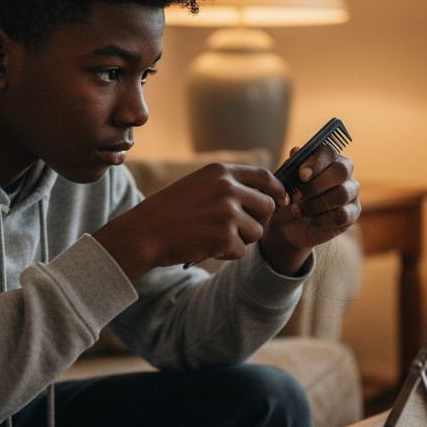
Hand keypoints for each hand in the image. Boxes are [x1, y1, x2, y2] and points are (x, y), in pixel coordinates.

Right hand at [92, 163, 288, 278]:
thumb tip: (266, 195)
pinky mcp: (224, 237)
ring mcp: (227, 213)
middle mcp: (227, 188)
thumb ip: (228, 185)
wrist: (145, 232)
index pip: (265, 177)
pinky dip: (227, 253)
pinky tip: (206, 246)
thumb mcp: (199, 185)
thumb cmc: (171, 210)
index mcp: (221, 172)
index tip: (281, 201)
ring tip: (214, 236)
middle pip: (267, 207)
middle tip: (239, 229)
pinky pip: (241, 250)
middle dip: (259, 220)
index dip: (278, 190)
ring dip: (241, 239)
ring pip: (257, 231)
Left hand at [259, 145, 359, 273]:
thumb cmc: (287, 198)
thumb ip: (289, 167)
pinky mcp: (352, 213)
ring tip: (296, 211)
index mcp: (327, 158)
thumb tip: (295, 152)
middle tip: (295, 197)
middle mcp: (343, 172)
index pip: (329, 151)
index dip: (317, 163)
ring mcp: (351, 192)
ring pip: (342, 193)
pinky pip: (343, 215)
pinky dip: (323, 219)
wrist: (287, 227)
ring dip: (316, 204)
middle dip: (316, 184)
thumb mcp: (282, 184)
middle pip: (341, 170)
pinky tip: (309, 220)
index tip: (301, 176)